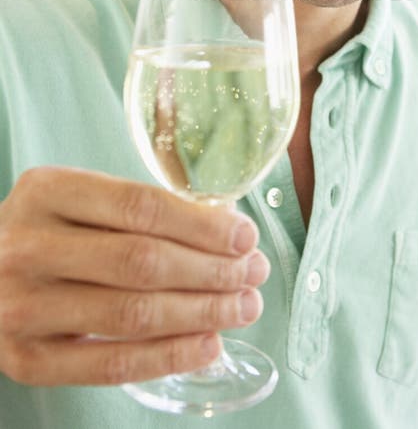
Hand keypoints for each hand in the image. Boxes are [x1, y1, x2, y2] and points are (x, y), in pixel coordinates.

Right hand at [0, 167, 268, 385]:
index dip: (203, 225)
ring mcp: (22, 307)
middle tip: (254, 272)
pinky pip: (110, 365)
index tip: (245, 236)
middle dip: (213, 270)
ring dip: (202, 313)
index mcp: (47, 191)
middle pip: (142, 261)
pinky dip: (168, 357)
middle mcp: (27, 247)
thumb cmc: (46, 229)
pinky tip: (208, 345)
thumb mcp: (77, 198)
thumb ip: (138, 209)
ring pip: (133, 314)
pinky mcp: (25, 359)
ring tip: (243, 306)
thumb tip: (226, 228)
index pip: (141, 207)